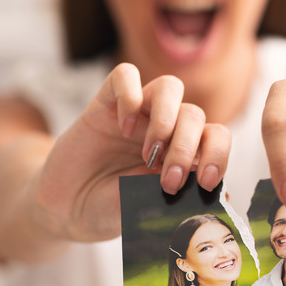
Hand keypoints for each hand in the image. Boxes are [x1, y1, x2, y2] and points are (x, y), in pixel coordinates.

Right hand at [34, 63, 230, 240]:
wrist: (66, 209)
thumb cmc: (110, 209)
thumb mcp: (147, 209)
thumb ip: (178, 197)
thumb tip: (219, 194)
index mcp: (183, 154)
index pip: (216, 137)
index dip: (218, 154)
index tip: (205, 181)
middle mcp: (165, 130)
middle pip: (194, 115)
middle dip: (186, 147)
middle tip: (168, 179)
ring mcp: (137, 114)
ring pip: (169, 87)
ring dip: (166, 119)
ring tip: (149, 153)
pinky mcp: (106, 104)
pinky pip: (125, 76)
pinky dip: (130, 95)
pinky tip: (123, 127)